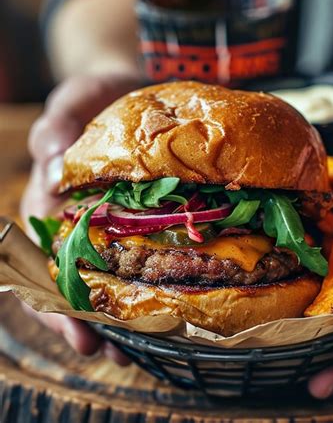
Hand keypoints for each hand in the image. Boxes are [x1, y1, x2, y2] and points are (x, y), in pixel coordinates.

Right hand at [20, 73, 141, 364]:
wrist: (132, 90)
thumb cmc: (96, 97)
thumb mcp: (73, 100)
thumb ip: (58, 126)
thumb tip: (52, 162)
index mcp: (54, 204)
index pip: (46, 262)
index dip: (56, 302)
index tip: (77, 331)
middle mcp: (82, 223)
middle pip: (80, 284)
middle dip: (94, 321)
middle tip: (116, 353)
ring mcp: (117, 224)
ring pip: (115, 277)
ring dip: (126, 313)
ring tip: (146, 345)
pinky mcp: (148, 218)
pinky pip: (151, 252)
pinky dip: (156, 278)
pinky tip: (174, 302)